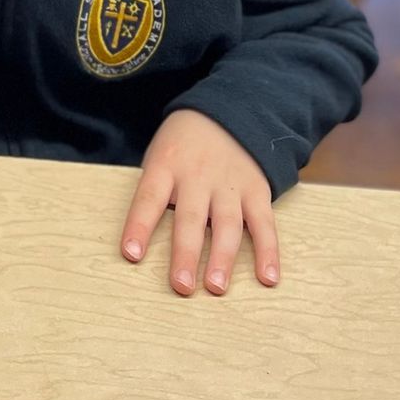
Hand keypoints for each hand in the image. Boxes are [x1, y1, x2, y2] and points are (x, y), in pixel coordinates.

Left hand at [121, 110, 278, 295]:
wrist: (228, 112)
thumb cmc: (182, 145)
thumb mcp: (159, 155)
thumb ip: (155, 192)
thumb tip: (141, 243)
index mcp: (166, 165)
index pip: (149, 197)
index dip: (139, 225)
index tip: (131, 254)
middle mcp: (197, 176)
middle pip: (190, 218)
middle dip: (186, 253)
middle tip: (181, 286)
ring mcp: (229, 184)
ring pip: (227, 224)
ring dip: (223, 258)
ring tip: (217, 288)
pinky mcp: (257, 191)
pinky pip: (264, 223)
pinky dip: (268, 251)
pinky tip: (267, 278)